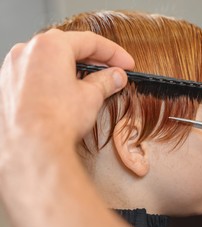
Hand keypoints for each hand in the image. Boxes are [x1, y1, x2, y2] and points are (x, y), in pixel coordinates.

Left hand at [0, 29, 133, 147]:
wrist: (31, 148)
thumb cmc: (56, 120)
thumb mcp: (91, 96)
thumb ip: (106, 81)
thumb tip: (116, 77)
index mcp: (50, 46)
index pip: (90, 41)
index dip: (114, 53)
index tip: (126, 64)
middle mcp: (27, 51)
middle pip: (68, 47)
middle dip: (94, 59)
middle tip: (113, 71)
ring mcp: (13, 68)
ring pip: (50, 59)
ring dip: (73, 67)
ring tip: (91, 83)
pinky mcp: (6, 86)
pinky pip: (35, 73)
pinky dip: (54, 77)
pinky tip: (66, 92)